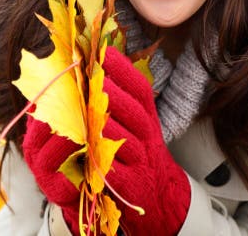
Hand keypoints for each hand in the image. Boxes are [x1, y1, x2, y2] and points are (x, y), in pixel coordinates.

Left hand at [22, 47, 190, 235]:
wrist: (158, 194)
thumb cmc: (138, 149)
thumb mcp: (137, 122)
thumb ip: (121, 96)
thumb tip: (97, 58)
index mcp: (147, 117)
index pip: (141, 90)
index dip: (125, 71)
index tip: (106, 53)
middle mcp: (148, 136)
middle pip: (134, 113)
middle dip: (115, 95)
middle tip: (96, 80)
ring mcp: (140, 161)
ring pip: (124, 141)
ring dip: (107, 126)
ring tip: (89, 111)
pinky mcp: (131, 185)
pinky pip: (116, 172)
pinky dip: (103, 163)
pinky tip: (89, 153)